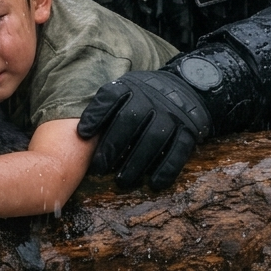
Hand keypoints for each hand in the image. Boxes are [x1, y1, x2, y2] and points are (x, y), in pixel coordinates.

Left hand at [77, 69, 212, 190]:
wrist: (188, 88)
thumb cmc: (145, 96)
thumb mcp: (126, 90)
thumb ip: (107, 106)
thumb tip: (81, 133)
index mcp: (132, 87)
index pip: (111, 97)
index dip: (96, 114)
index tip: (83, 134)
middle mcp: (152, 98)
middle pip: (129, 120)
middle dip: (111, 146)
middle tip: (98, 168)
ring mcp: (172, 115)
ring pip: (153, 139)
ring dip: (136, 163)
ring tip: (121, 181)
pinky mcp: (189, 131)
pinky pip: (178, 151)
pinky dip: (166, 169)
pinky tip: (154, 183)